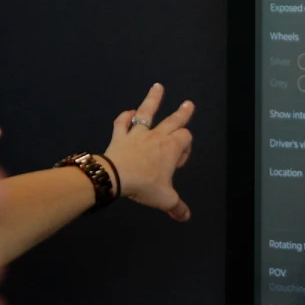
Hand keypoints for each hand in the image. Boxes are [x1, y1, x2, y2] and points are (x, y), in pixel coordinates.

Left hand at [103, 83, 194, 220]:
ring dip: (153, 99)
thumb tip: (186, 217)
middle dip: (182, 113)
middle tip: (188, 104)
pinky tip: (129, 112)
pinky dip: (125, 117)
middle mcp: (157, 136)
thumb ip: (177, 207)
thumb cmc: (144, 185)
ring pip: (147, 113)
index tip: (177, 163)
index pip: (185, 139)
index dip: (185, 148)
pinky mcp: (120, 136)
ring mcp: (137, 134)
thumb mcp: (165, 199)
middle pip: (173, 120)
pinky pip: (122, 123)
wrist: (116, 177)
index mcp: (171, 148)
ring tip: (157, 86)